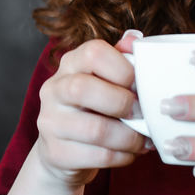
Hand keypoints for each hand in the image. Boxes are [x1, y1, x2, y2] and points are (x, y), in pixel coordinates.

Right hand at [32, 30, 149, 187]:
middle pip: (83, 89)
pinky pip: (98, 156)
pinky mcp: (56, 153)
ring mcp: (50, 122)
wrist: (65, 150)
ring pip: (95, 130)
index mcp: (70, 64)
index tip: (138, 84)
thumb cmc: (94, 109)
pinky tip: (130, 153)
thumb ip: (121, 59)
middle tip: (141, 113)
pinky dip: (123, 156)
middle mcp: (54, 90)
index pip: (93, 52)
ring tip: (143, 139)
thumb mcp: (106, 80)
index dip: (122, 67)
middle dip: (122, 103)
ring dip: (129, 137)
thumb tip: (135, 39)